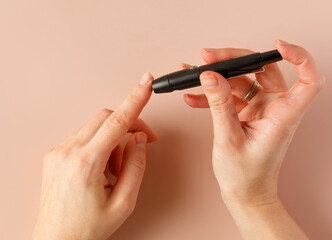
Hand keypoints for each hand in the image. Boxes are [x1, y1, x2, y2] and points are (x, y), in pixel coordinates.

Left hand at [33, 73, 157, 239]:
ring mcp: (58, 152)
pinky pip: (84, 137)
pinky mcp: (55, 155)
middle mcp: (68, 153)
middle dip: (128, 125)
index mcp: (86, 164)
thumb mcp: (123, 203)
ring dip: (113, 141)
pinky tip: (102, 168)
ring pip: (95, 127)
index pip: (116, 121)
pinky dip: (100, 146)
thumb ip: (136, 166)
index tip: (146, 83)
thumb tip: (139, 139)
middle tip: (142, 141)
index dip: (135, 100)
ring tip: (115, 170)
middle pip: (105, 118)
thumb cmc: (87, 228)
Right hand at [183, 40, 324, 238]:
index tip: (277, 45)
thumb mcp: (228, 138)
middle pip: (262, 70)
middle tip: (207, 58)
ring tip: (192, 74)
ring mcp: (261, 109)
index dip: (299, 57)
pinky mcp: (247, 113)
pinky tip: (192, 97)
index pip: (308, 79)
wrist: (244, 193)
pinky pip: (231, 95)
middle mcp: (275, 108)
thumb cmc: (245, 175)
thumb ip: (219, 104)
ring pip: (242, 80)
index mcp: (284, 115)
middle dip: (233, 60)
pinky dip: (212, 93)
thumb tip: (209, 75)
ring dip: (217, 76)